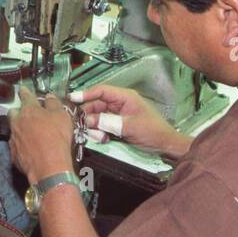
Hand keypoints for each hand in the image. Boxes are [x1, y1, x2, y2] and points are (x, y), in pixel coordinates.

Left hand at [8, 86, 76, 184]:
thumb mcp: (62, 116)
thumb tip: (50, 97)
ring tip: (31, 132)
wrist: (49, 166)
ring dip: (21, 128)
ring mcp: (14, 138)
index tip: (23, 89)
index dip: (25, 91)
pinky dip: (21, 143)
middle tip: (29, 113)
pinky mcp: (13, 153)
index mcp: (29, 110)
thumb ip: (54, 104)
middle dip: (20, 111)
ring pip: (14, 128)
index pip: (25, 96)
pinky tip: (30, 147)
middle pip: (14, 112)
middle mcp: (17, 122)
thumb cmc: (57, 139)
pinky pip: (16, 144)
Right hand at [72, 84, 187, 156]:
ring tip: (98, 136)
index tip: (73, 99)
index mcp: (125, 97)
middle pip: (95, 105)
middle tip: (83, 126)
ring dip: (93, 127)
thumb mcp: (130, 126)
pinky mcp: (115, 126)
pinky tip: (102, 139)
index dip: (86, 94)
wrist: (164, 146)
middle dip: (88, 116)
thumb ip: (109, 122)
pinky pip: (101, 126)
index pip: (101, 90)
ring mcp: (117, 115)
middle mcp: (119, 104)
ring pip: (96, 117)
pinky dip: (98, 132)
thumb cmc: (154, 132)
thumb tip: (90, 120)